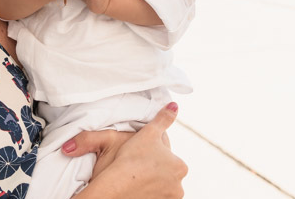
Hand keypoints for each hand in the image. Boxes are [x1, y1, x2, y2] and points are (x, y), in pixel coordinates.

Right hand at [63, 103, 186, 198]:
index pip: (166, 154)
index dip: (152, 150)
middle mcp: (178, 186)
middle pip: (164, 171)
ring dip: (150, 181)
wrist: (113, 188)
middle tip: (135, 163)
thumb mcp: (148, 132)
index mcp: (180, 167)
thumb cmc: (129, 159)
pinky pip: (150, 196)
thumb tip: (174, 105)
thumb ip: (163, 119)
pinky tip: (134, 187)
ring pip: (158, 185)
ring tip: (132, 175)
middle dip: (153, 166)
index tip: (139, 151)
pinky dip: (145, 192)